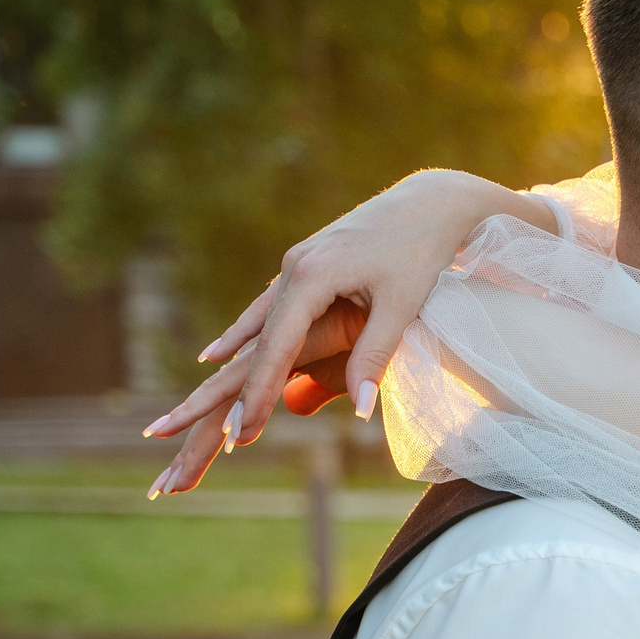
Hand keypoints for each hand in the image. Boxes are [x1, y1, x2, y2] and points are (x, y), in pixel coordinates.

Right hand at [139, 169, 547, 494]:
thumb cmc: (422, 253)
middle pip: (260, 340)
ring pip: (259, 324)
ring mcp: (296, 262)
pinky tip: (221, 354)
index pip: (278, 348)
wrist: (430, 202)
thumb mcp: (401, 307)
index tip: (247, 432)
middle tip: (230, 436)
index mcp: (312, 276)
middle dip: (243, 390)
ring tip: (209, 405)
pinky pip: (268, 309)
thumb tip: (359, 412)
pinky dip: (245, 336)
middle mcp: (294, 267)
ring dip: (237, 367)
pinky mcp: (307, 262)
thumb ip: (375, 358)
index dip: (260, 393)